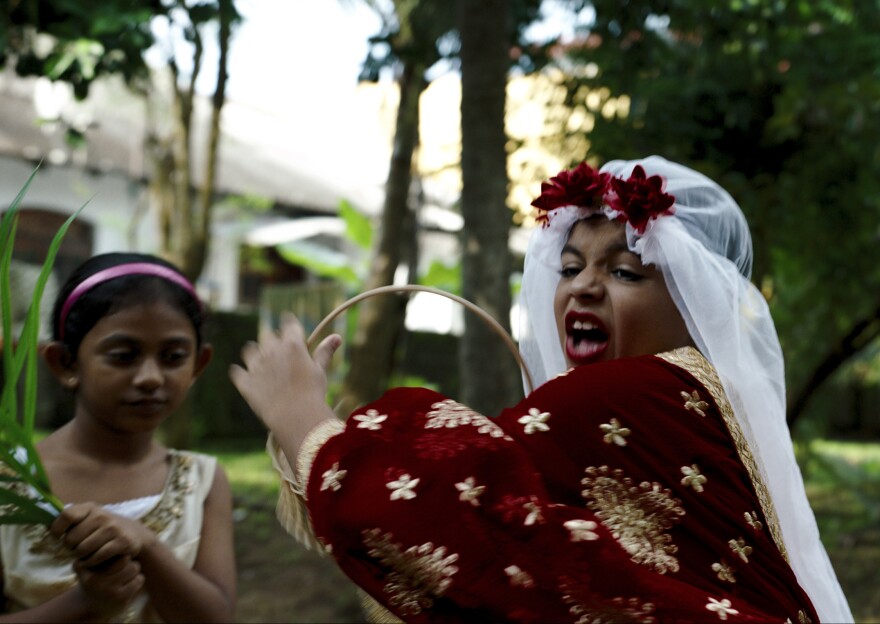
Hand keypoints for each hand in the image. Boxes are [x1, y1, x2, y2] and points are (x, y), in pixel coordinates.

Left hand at [51, 503, 155, 567]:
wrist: (135, 534)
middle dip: (71, 548)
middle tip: (78, 549)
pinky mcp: (122, 541)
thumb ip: (71, 521)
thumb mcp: (90, 519)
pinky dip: (93, 562)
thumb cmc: (104, 529)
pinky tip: (95, 561)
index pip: (66, 515)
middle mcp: (101, 515)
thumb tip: (47, 528)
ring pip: (83, 550)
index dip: (57, 528)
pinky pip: (97, 557)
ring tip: (86, 556)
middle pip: (71, 538)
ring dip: (81, 557)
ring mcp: (113, 528)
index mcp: (90, 508)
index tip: (56, 537)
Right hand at [74, 554, 144, 614]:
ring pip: (134, 567)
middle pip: (125, 558)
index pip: (110, 549)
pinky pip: (139, 579)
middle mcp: (94, 580)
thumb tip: (113, 534)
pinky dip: (137, 580)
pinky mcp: (120, 598)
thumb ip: (97, 547)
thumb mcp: (89, 563)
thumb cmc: (95, 576)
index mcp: (84, 568)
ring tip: (125, 575)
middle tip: (122, 566)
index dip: (116, 551)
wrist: (93, 606)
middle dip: (127, 560)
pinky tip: (128, 585)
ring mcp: (107, 590)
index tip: (112, 556)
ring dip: (133, 570)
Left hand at [230, 312, 340, 435]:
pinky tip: (244, 375)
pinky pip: (237, 372)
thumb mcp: (320, 371)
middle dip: (273, 340)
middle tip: (279, 350)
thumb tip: (336, 336)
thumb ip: (325, 352)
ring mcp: (256, 365)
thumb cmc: (313, 393)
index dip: (290, 324)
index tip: (290, 325)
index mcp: (292, 345)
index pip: (289, 324)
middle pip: (268, 336)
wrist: (295, 416)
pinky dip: (240, 372)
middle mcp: (271, 350)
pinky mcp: (245, 382)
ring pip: (249, 349)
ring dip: (254, 352)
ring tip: (261, 361)